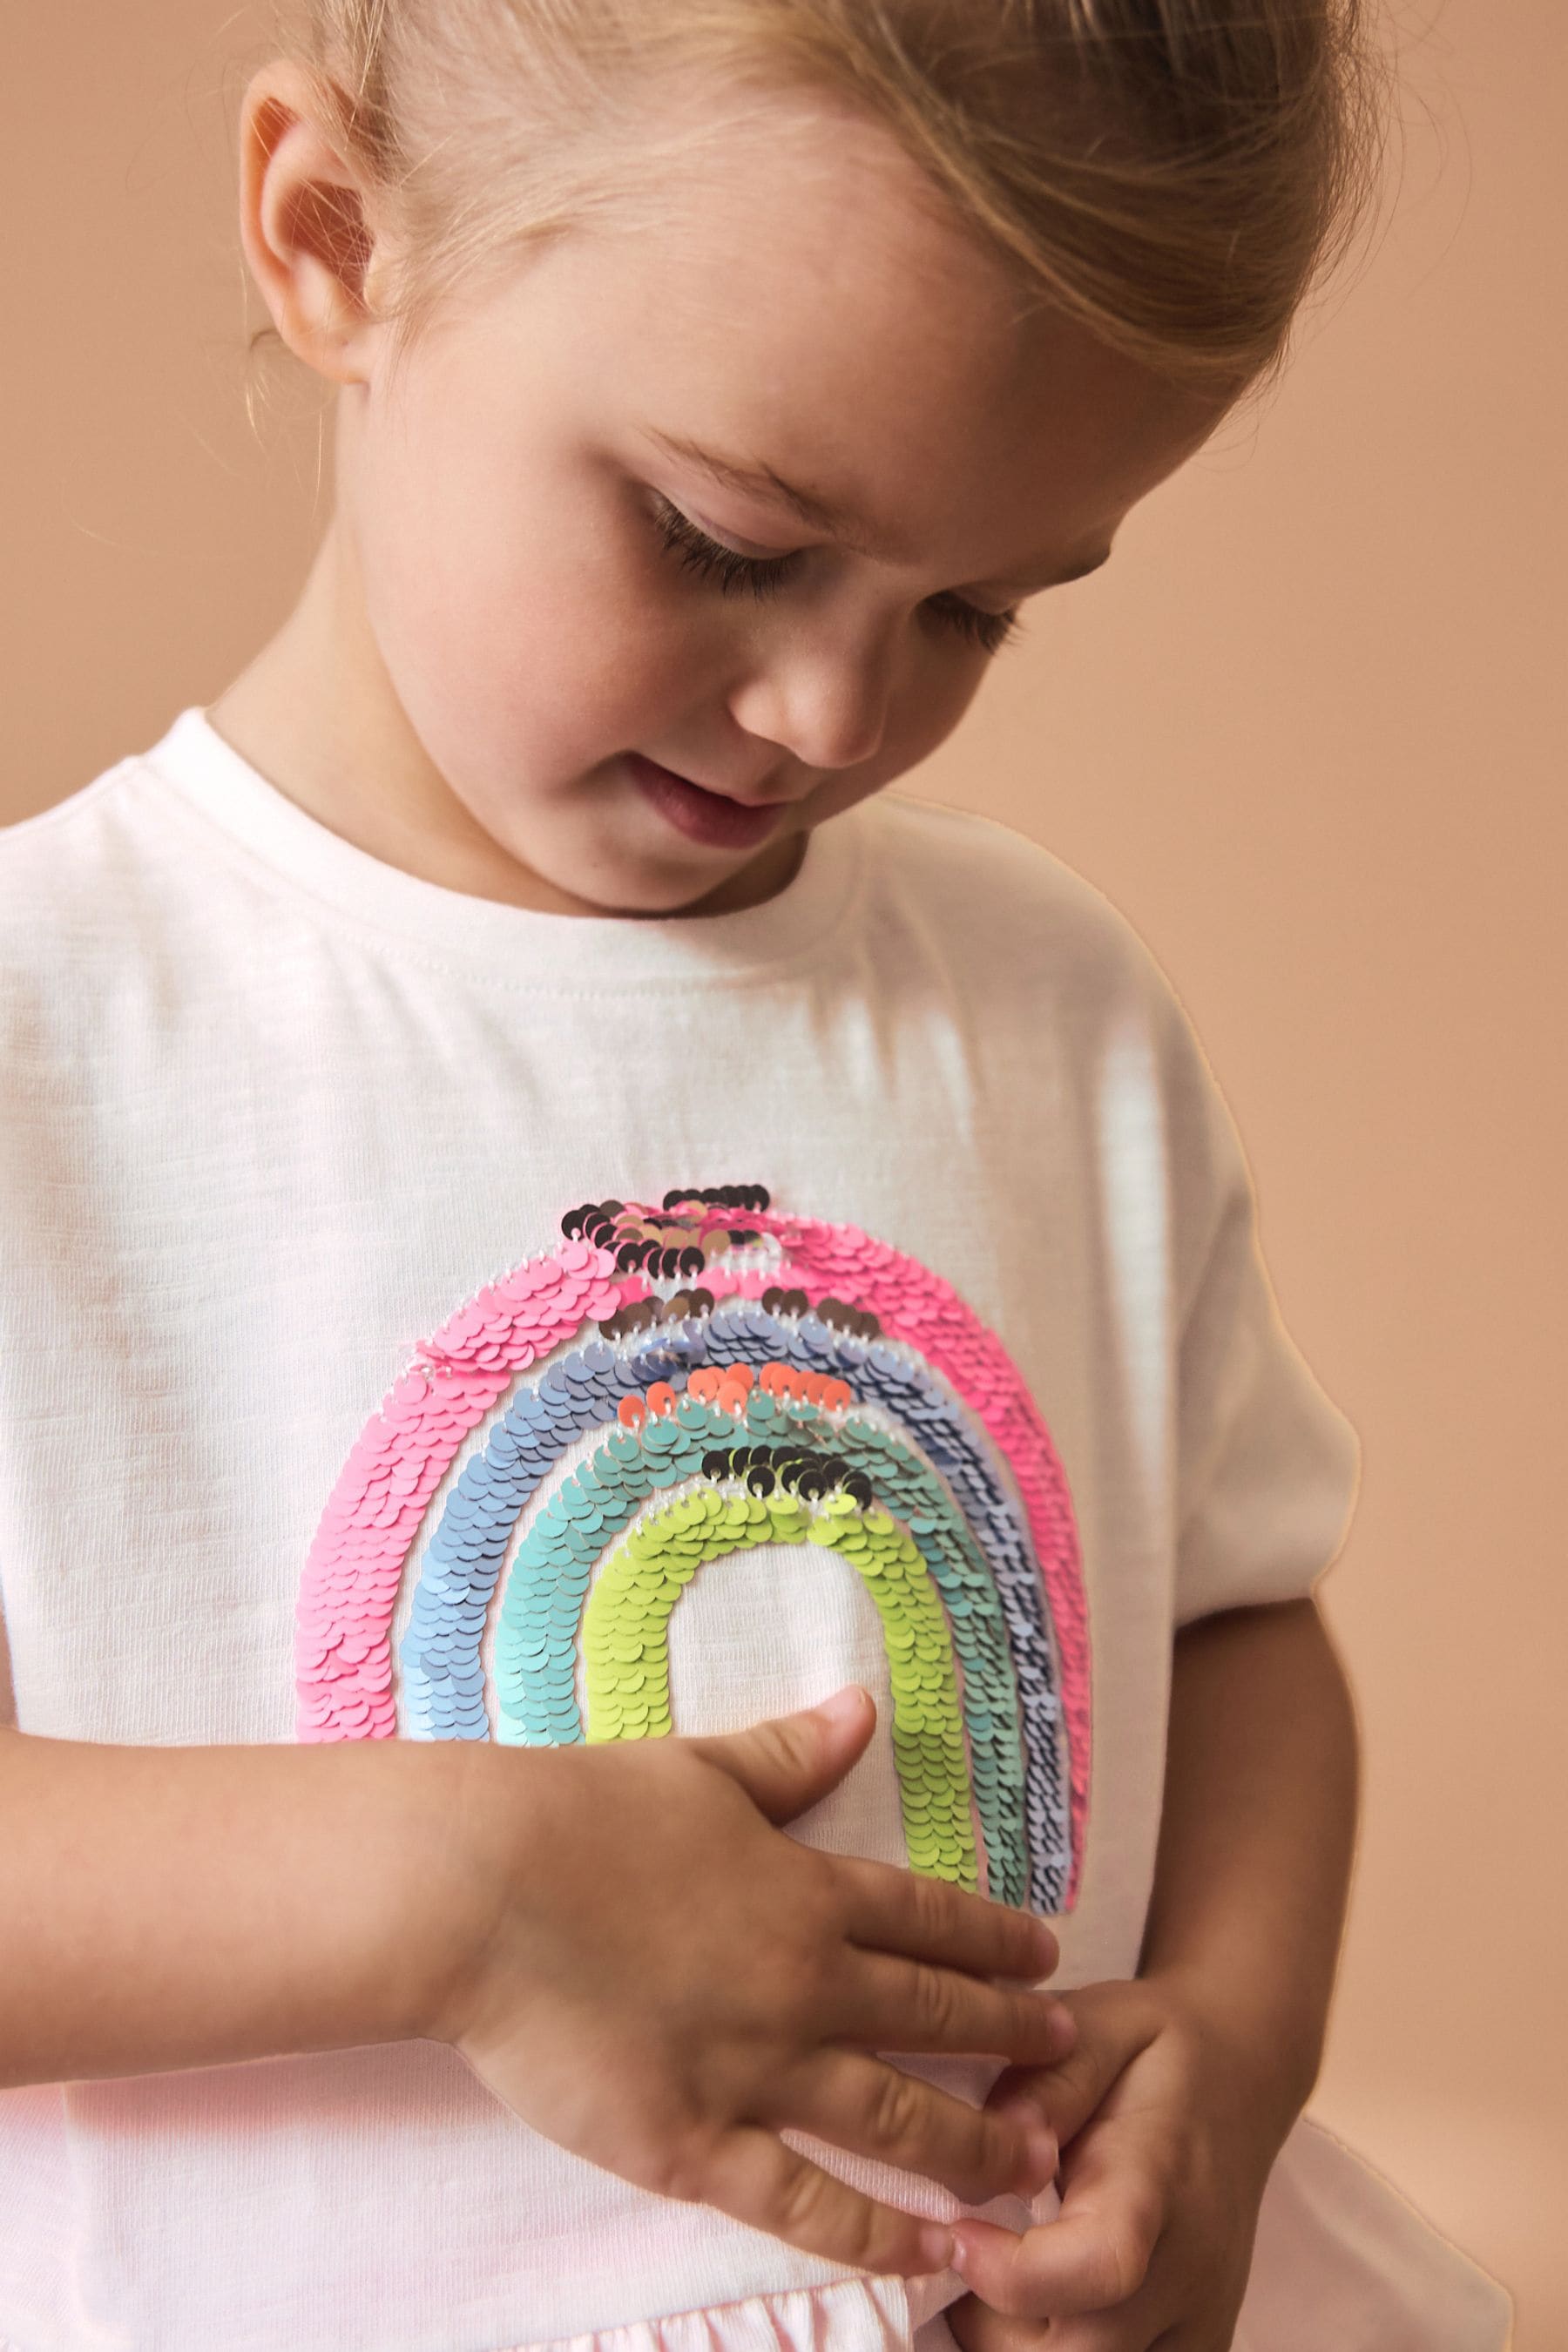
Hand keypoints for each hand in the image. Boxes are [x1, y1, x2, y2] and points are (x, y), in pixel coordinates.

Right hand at [428, 1687, 1074, 2277]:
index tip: (1048, 1959)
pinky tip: (928, 2251)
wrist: (484, 1888)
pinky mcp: (693, 2144)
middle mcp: (803, 1985)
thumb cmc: (580, 1816)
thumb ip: (791, 1754)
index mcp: (806, 1892)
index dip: (994, 1941)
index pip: (928, 1920)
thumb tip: (861, 1707)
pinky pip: (804, 2203)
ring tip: (1034, 2166)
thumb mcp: (700, 1769)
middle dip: (1010, 2039)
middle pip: (932, 2019)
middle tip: (1070, 2057)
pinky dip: (875, 2232)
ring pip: (895, 2119)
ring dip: (973, 2144)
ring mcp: (756, 2070)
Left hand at [944, 1975, 1293, 2350]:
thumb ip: (1046, 2081)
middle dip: (991, 2325)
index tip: (956, 2232)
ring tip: (991, 2277)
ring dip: (1016, 2349)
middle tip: (961, 2252)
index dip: (1013, 2273)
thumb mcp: (1098, 2025)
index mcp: (1159, 2181)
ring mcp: (1197, 2323)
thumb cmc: (1151, 2051)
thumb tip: (989, 2140)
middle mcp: (1189, 2271)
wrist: (1237, 2081)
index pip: (1102, 2263)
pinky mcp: (1194, 2350)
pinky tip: (1029, 2308)